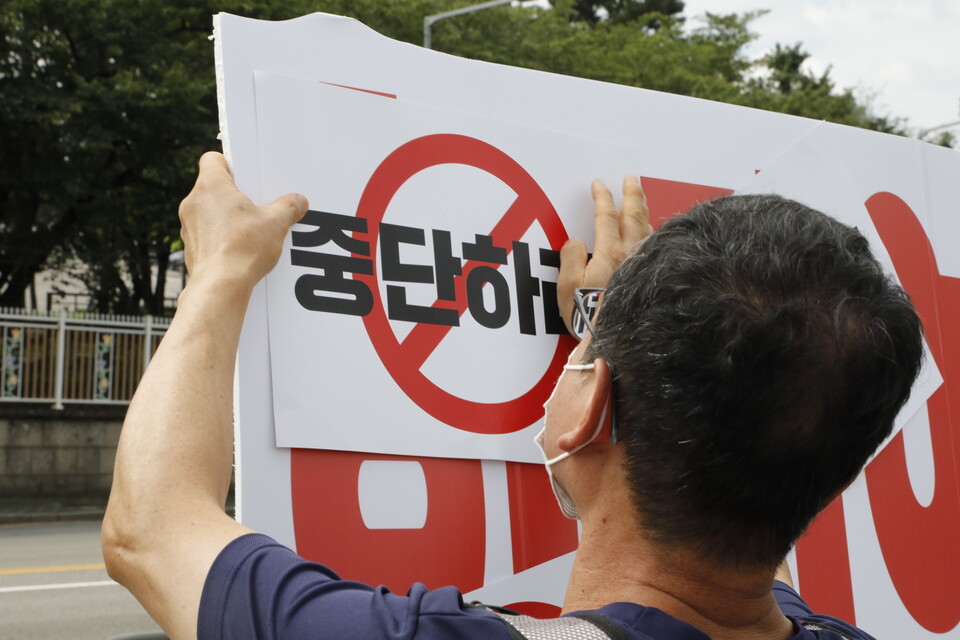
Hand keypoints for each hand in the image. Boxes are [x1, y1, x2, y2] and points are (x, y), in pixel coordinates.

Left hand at [178, 152, 307, 288]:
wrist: (221, 285)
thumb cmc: (242, 249)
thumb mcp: (275, 224)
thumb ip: (287, 208)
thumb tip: (298, 202)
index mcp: (212, 186)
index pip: (213, 159)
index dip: (230, 163)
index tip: (246, 173)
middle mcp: (194, 202)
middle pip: (213, 187)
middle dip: (236, 195)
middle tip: (257, 204)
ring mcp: (189, 225)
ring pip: (209, 211)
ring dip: (227, 217)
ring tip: (252, 229)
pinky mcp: (191, 247)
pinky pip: (206, 233)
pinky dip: (221, 237)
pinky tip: (241, 248)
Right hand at [558, 176, 650, 335]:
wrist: (615, 341)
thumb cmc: (588, 316)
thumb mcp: (566, 285)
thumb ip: (571, 257)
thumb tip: (577, 241)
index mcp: (609, 253)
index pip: (606, 217)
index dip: (602, 198)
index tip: (599, 184)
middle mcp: (631, 256)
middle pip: (634, 216)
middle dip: (632, 194)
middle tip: (632, 178)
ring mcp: (643, 267)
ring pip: (647, 230)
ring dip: (644, 211)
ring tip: (641, 200)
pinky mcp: (650, 279)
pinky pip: (654, 247)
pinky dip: (652, 233)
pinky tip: (650, 234)